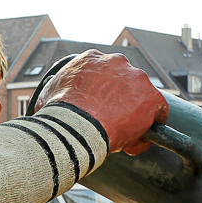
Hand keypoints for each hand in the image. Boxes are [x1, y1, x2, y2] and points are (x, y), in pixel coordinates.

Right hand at [34, 50, 168, 154]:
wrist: (74, 126)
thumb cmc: (58, 114)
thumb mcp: (48, 95)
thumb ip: (55, 93)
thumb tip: (44, 104)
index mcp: (92, 59)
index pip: (105, 72)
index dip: (103, 92)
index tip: (98, 107)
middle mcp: (117, 62)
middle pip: (125, 82)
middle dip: (120, 101)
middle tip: (109, 121)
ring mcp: (137, 79)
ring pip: (141, 98)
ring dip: (133, 115)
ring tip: (120, 135)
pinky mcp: (152, 98)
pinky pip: (157, 115)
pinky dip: (146, 130)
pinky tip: (131, 143)